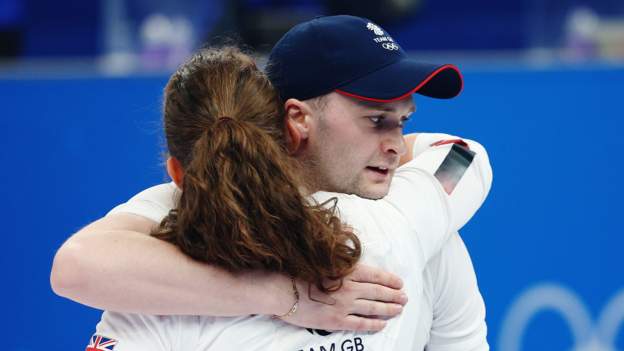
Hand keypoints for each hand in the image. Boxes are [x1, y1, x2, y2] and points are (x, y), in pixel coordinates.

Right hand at [280, 264, 406, 331]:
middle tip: (404, 297)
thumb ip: (341, 265)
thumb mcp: (323, 263)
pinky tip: (382, 324)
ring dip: (389, 309)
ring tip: (399, 309)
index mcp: (346, 272)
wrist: (282, 291)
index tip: (399, 282)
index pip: (375, 275)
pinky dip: (373, 324)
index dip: (389, 279)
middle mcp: (349, 288)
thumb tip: (354, 265)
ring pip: (373, 308)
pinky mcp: (336, 321)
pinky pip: (360, 324)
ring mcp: (344, 306)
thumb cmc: (298, 273)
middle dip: (394, 295)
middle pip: (378, 292)